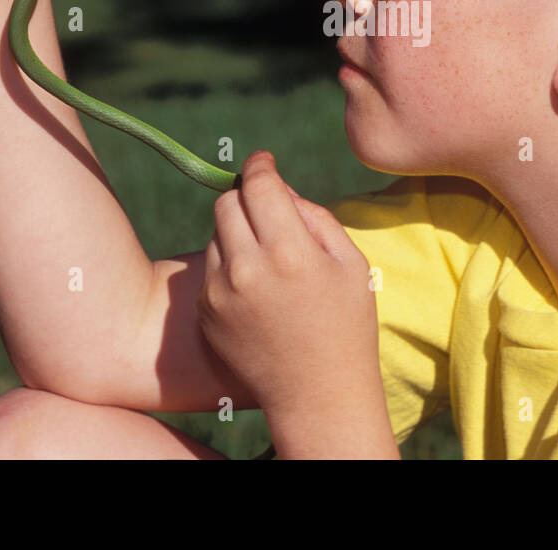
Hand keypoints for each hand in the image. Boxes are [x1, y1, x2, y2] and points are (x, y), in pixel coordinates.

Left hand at [198, 151, 382, 419]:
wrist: (317, 396)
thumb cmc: (347, 326)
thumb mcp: (351, 263)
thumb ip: (314, 215)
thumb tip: (279, 188)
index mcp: (289, 251)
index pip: (259, 184)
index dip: (260, 165)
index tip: (264, 161)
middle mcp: (247, 268)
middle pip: (227, 203)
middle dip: (246, 197)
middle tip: (268, 210)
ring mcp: (220, 292)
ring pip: (216, 234)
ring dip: (236, 232)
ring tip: (269, 261)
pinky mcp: (206, 311)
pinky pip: (211, 268)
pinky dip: (229, 266)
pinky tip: (257, 291)